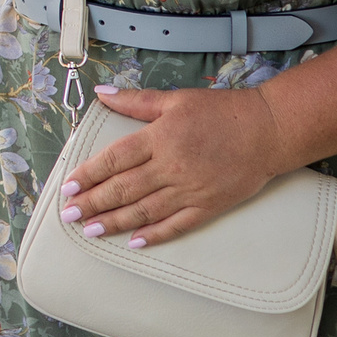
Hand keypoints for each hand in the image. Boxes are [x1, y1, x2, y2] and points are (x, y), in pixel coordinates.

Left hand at [58, 85, 286, 248]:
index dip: (88, 175)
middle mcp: (170, 167)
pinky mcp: (208, 206)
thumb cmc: (221, 111)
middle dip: (92, 203)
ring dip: (114, 222)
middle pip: (123, 189)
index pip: (114, 160)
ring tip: (90, 231)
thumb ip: (135, 101)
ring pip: (144, 211)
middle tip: (68, 215)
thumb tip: (100, 93)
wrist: (268, 130)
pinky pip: (176, 225)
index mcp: (159, 138)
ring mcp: (189, 189)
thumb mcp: (175, 99)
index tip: (68, 187)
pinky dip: (154, 235)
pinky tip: (134, 242)